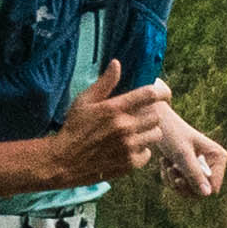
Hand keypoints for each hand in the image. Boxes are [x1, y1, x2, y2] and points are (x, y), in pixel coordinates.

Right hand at [33, 62, 166, 192]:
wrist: (64, 161)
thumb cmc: (74, 127)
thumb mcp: (84, 101)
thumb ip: (104, 83)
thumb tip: (117, 63)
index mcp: (114, 108)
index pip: (150, 94)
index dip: (162, 92)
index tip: (163, 95)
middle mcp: (125, 126)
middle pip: (157, 115)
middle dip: (151, 113)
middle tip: (142, 116)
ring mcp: (128, 146)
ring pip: (156, 134)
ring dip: (149, 132)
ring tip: (137, 132)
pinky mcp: (129, 164)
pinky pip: (148, 154)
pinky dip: (142, 151)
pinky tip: (130, 148)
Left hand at [143, 103, 226, 198]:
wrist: (157, 122)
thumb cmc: (172, 133)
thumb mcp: (182, 154)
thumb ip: (194, 174)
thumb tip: (207, 194)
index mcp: (219, 157)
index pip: (212, 188)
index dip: (194, 188)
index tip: (178, 178)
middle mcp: (214, 164)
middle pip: (201, 192)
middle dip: (182, 185)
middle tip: (170, 170)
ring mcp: (202, 167)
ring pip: (189, 190)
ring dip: (173, 181)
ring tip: (165, 164)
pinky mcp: (190, 169)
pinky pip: (181, 185)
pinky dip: (170, 178)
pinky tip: (164, 163)